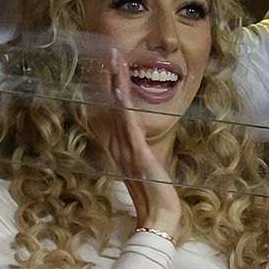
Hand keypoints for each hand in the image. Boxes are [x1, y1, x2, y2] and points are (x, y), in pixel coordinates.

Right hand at [104, 51, 180, 234]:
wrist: (157, 214)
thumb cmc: (153, 193)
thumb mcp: (145, 166)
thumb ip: (139, 151)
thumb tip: (139, 139)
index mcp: (119, 146)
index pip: (113, 110)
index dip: (112, 87)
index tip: (112, 66)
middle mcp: (118, 145)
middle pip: (112, 105)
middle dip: (112, 78)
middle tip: (111, 53)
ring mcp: (126, 149)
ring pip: (119, 110)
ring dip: (117, 85)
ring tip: (116, 62)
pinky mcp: (138, 154)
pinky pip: (130, 127)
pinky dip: (125, 108)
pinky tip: (121, 92)